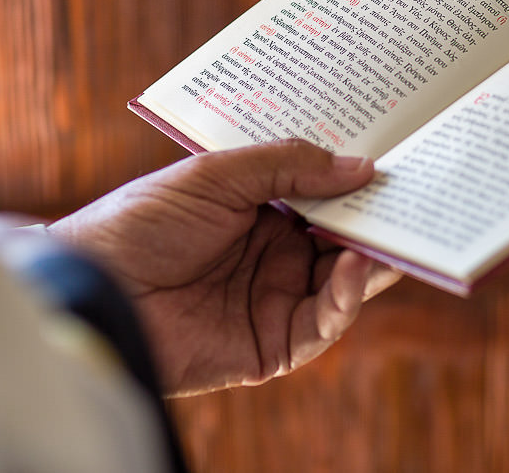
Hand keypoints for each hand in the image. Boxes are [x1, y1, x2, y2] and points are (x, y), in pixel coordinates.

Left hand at [48, 140, 400, 395]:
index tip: (400, 162)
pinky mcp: (271, 346)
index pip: (325, 198)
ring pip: (345, 283)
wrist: (91, 286)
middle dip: (379, 221)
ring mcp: (275, 301)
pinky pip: (323, 323)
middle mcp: (274, 257)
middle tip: (418, 198)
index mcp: (260, 212)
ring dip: (373, 256)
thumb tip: (361, 167)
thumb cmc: (139, 222)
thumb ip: (288, 165)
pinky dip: (347, 296)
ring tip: (393, 230)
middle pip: (344, 240)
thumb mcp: (216, 175)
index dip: (359, 184)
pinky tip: (354, 264)